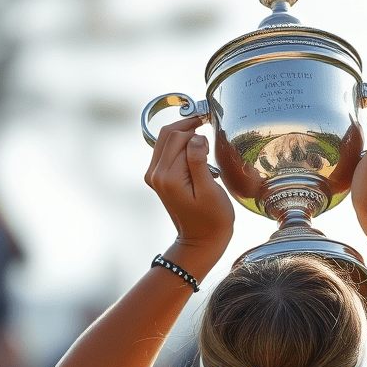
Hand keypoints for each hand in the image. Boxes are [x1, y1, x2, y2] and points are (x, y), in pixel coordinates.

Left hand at [144, 118, 234, 265]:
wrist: (201, 240)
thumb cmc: (212, 219)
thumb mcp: (209, 191)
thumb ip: (198, 162)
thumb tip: (195, 137)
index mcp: (168, 177)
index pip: (180, 138)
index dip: (198, 131)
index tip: (213, 130)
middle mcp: (155, 174)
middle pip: (168, 134)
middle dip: (189, 127)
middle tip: (209, 125)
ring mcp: (154, 176)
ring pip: (164, 139)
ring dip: (183, 133)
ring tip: (203, 135)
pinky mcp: (158, 178)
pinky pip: (164, 150)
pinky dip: (178, 144)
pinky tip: (194, 147)